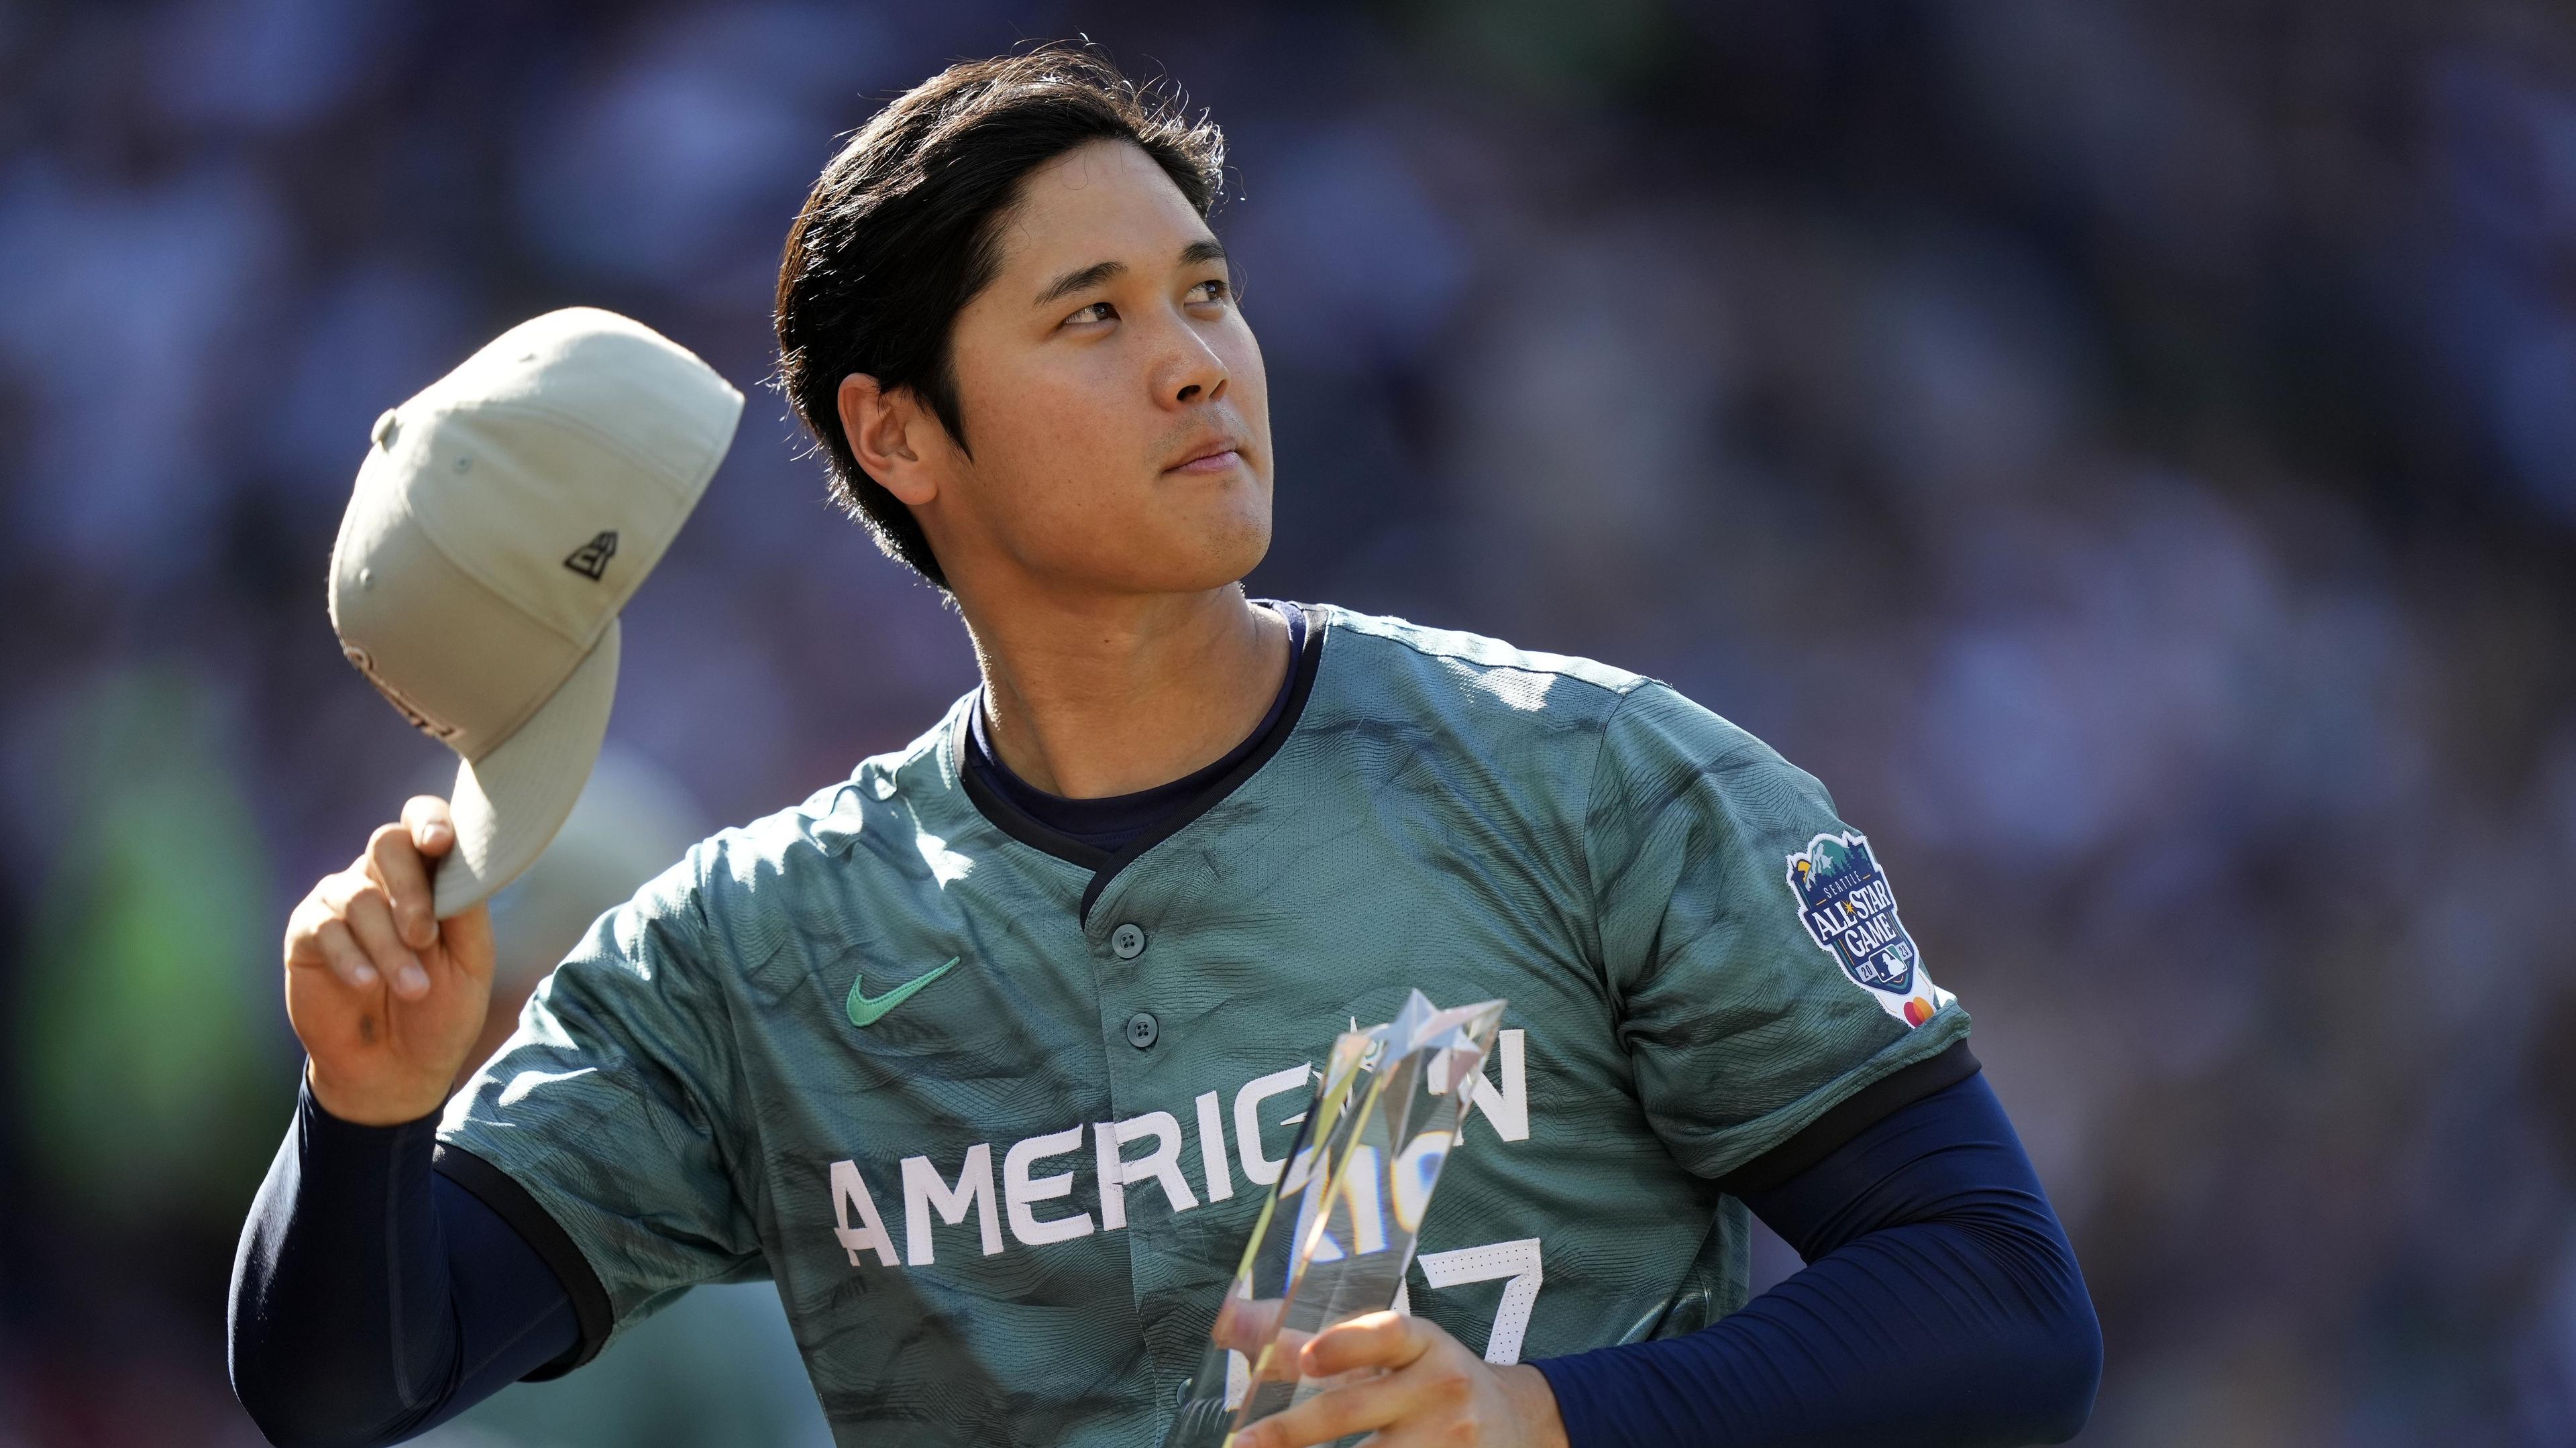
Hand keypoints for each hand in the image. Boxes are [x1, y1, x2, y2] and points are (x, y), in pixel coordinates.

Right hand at [283, 796, 495, 1124]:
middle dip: (410, 890)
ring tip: (411, 988)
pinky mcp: (306, 936)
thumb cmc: (442, 1011)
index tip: (440, 843)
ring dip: (388, 946)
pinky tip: (365, 984)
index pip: (423, 822)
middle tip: (425, 937)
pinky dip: (350, 957)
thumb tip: (460, 862)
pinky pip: (323, 928)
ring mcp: (340, 904)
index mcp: (428, 877)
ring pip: (358, 896)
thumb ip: (466, 910)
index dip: (429, 820)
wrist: (399, 1070)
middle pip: (386, 844)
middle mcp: (382, 881)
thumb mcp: (470, 962)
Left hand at [1232, 1312, 1567, 1447]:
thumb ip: (1305, 1339)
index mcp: (1422, 1343)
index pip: (1388, 1333)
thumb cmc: (1425, 1380)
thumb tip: (1225, 1319)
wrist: (1517, 1422)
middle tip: (1243, 1444)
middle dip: (1291, 1432)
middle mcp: (1441, 1387)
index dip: (1348, 1344)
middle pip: (1354, 1410)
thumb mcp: (1385, 1352)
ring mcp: (1452, 1441)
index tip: (1309, 1358)